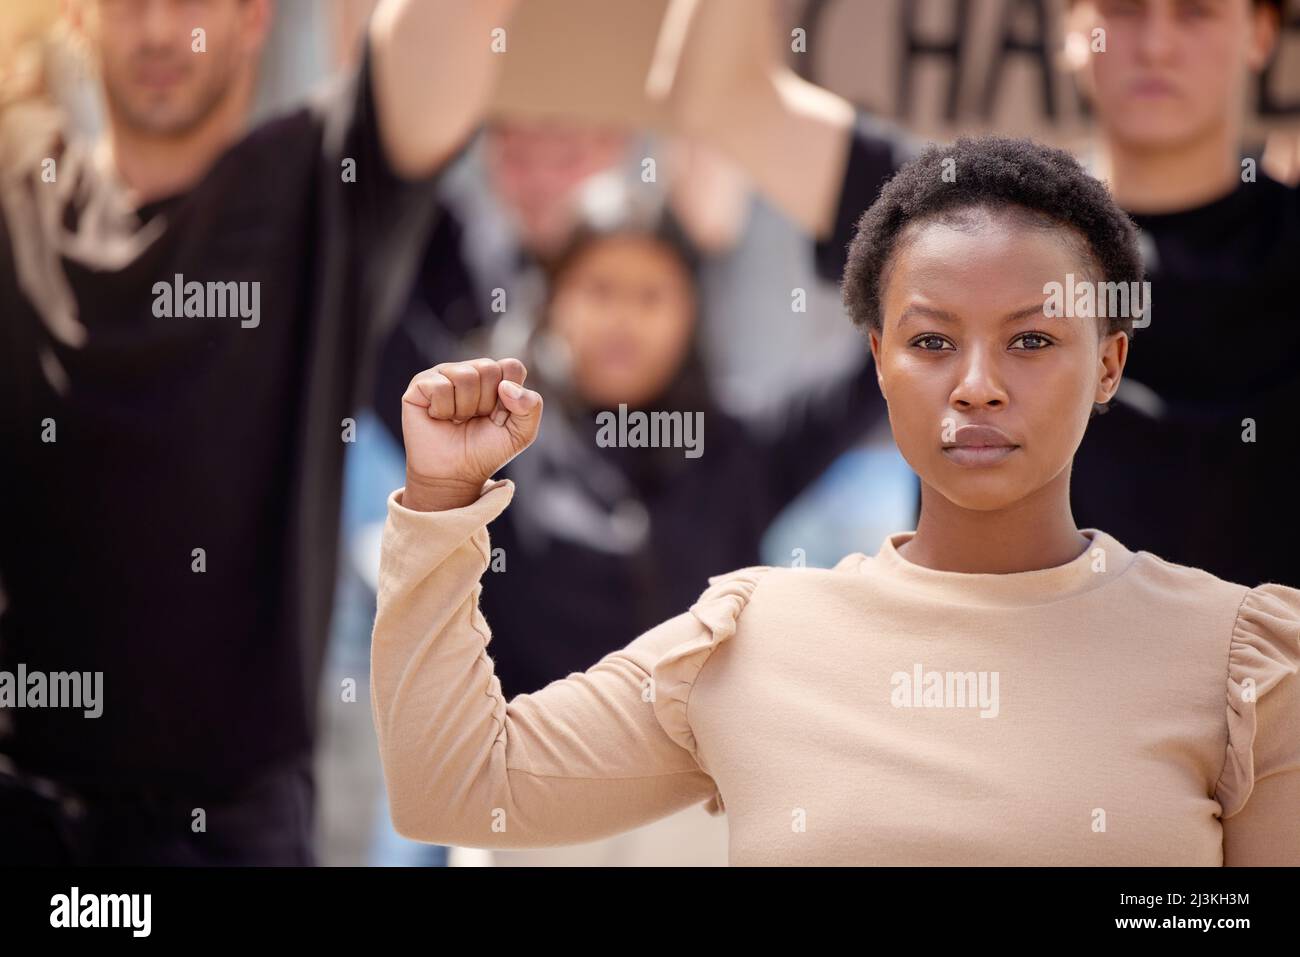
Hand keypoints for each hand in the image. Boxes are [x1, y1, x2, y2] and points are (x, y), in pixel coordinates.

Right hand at [400, 358, 542, 510]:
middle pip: (489, 369)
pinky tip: (439, 417)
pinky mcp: (421, 384)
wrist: (454, 475)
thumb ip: (531, 406)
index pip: (512, 367)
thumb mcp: (521, 433)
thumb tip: (505, 386)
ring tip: (457, 420)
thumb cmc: (486, 451)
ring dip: (465, 408)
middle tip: (475, 420)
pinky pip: (440, 387)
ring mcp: (444, 374)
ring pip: (465, 376)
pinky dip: (443, 410)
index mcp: (495, 376)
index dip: (511, 398)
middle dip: (486, 404)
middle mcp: (469, 370)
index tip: (500, 418)